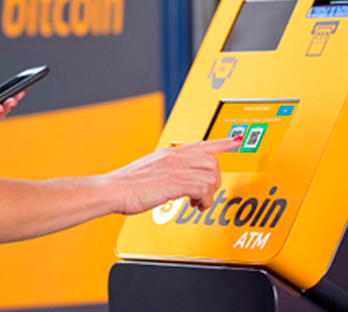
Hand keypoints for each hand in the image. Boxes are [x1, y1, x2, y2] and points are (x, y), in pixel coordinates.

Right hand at [103, 137, 241, 214]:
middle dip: (214, 179)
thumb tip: (173, 180)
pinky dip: (205, 200)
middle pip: (212, 161)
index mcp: (168, 153)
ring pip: (211, 174)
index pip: (202, 144)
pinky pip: (205, 189)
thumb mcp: (148, 171)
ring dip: (210, 192)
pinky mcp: (176, 182)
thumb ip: (165, 171)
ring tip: (198, 202)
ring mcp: (175, 168)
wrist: (112, 190)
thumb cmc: (124, 186)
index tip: (236, 141)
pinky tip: (195, 205)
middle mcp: (174, 157)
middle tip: (205, 193)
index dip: (222, 143)